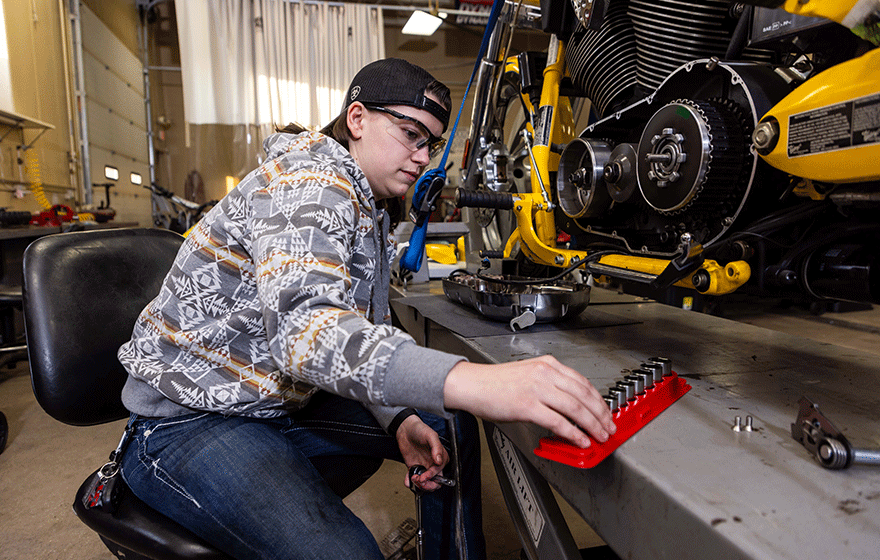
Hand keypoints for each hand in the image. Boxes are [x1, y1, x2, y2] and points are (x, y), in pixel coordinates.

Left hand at [396, 415, 448, 491]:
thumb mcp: (430, 436)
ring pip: (426, 483)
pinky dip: (410, 482)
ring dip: (420, 485)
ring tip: (413, 479)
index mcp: (440, 457)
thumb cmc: (420, 429)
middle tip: (420, 481)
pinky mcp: (414, 467)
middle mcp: (433, 463)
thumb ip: (436, 447)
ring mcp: (424, 466)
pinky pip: (413, 478)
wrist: (406, 428)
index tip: (424, 476)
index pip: (440, 473)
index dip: (432, 476)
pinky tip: (407, 480)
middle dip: (428, 485)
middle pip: (435, 482)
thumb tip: (439, 460)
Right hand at [443, 356, 615, 447]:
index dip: (599, 400)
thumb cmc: (496, 383)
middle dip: (601, 415)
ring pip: (576, 409)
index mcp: (548, 365)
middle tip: (608, 427)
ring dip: (592, 425)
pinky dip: (573, 433)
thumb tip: (571, 406)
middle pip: (584, 396)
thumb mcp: (529, 374)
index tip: (606, 412)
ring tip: (599, 436)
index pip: (583, 382)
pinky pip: (558, 422)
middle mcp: (545, 374)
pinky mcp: (528, 406)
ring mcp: (537, 389)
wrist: (472, 384)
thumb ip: (550, 385)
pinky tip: (579, 440)